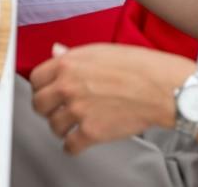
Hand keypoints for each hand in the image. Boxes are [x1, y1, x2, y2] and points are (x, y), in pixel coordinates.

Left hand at [30, 44, 191, 154]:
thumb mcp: (100, 51)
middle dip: (46, 108)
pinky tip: (77, 142)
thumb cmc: (138, 66)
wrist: (161, 89)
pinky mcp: (91, 132)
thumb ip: (73, 55)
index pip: (36, 78)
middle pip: (39, 104)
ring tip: (70, 125)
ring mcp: (78, 111)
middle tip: (55, 109)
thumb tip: (56, 51)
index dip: (41, 86)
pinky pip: (69, 146)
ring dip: (60, 127)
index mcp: (68, 64)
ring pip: (53, 126)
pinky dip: (72, 147)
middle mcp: (68, 87)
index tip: (47, 91)